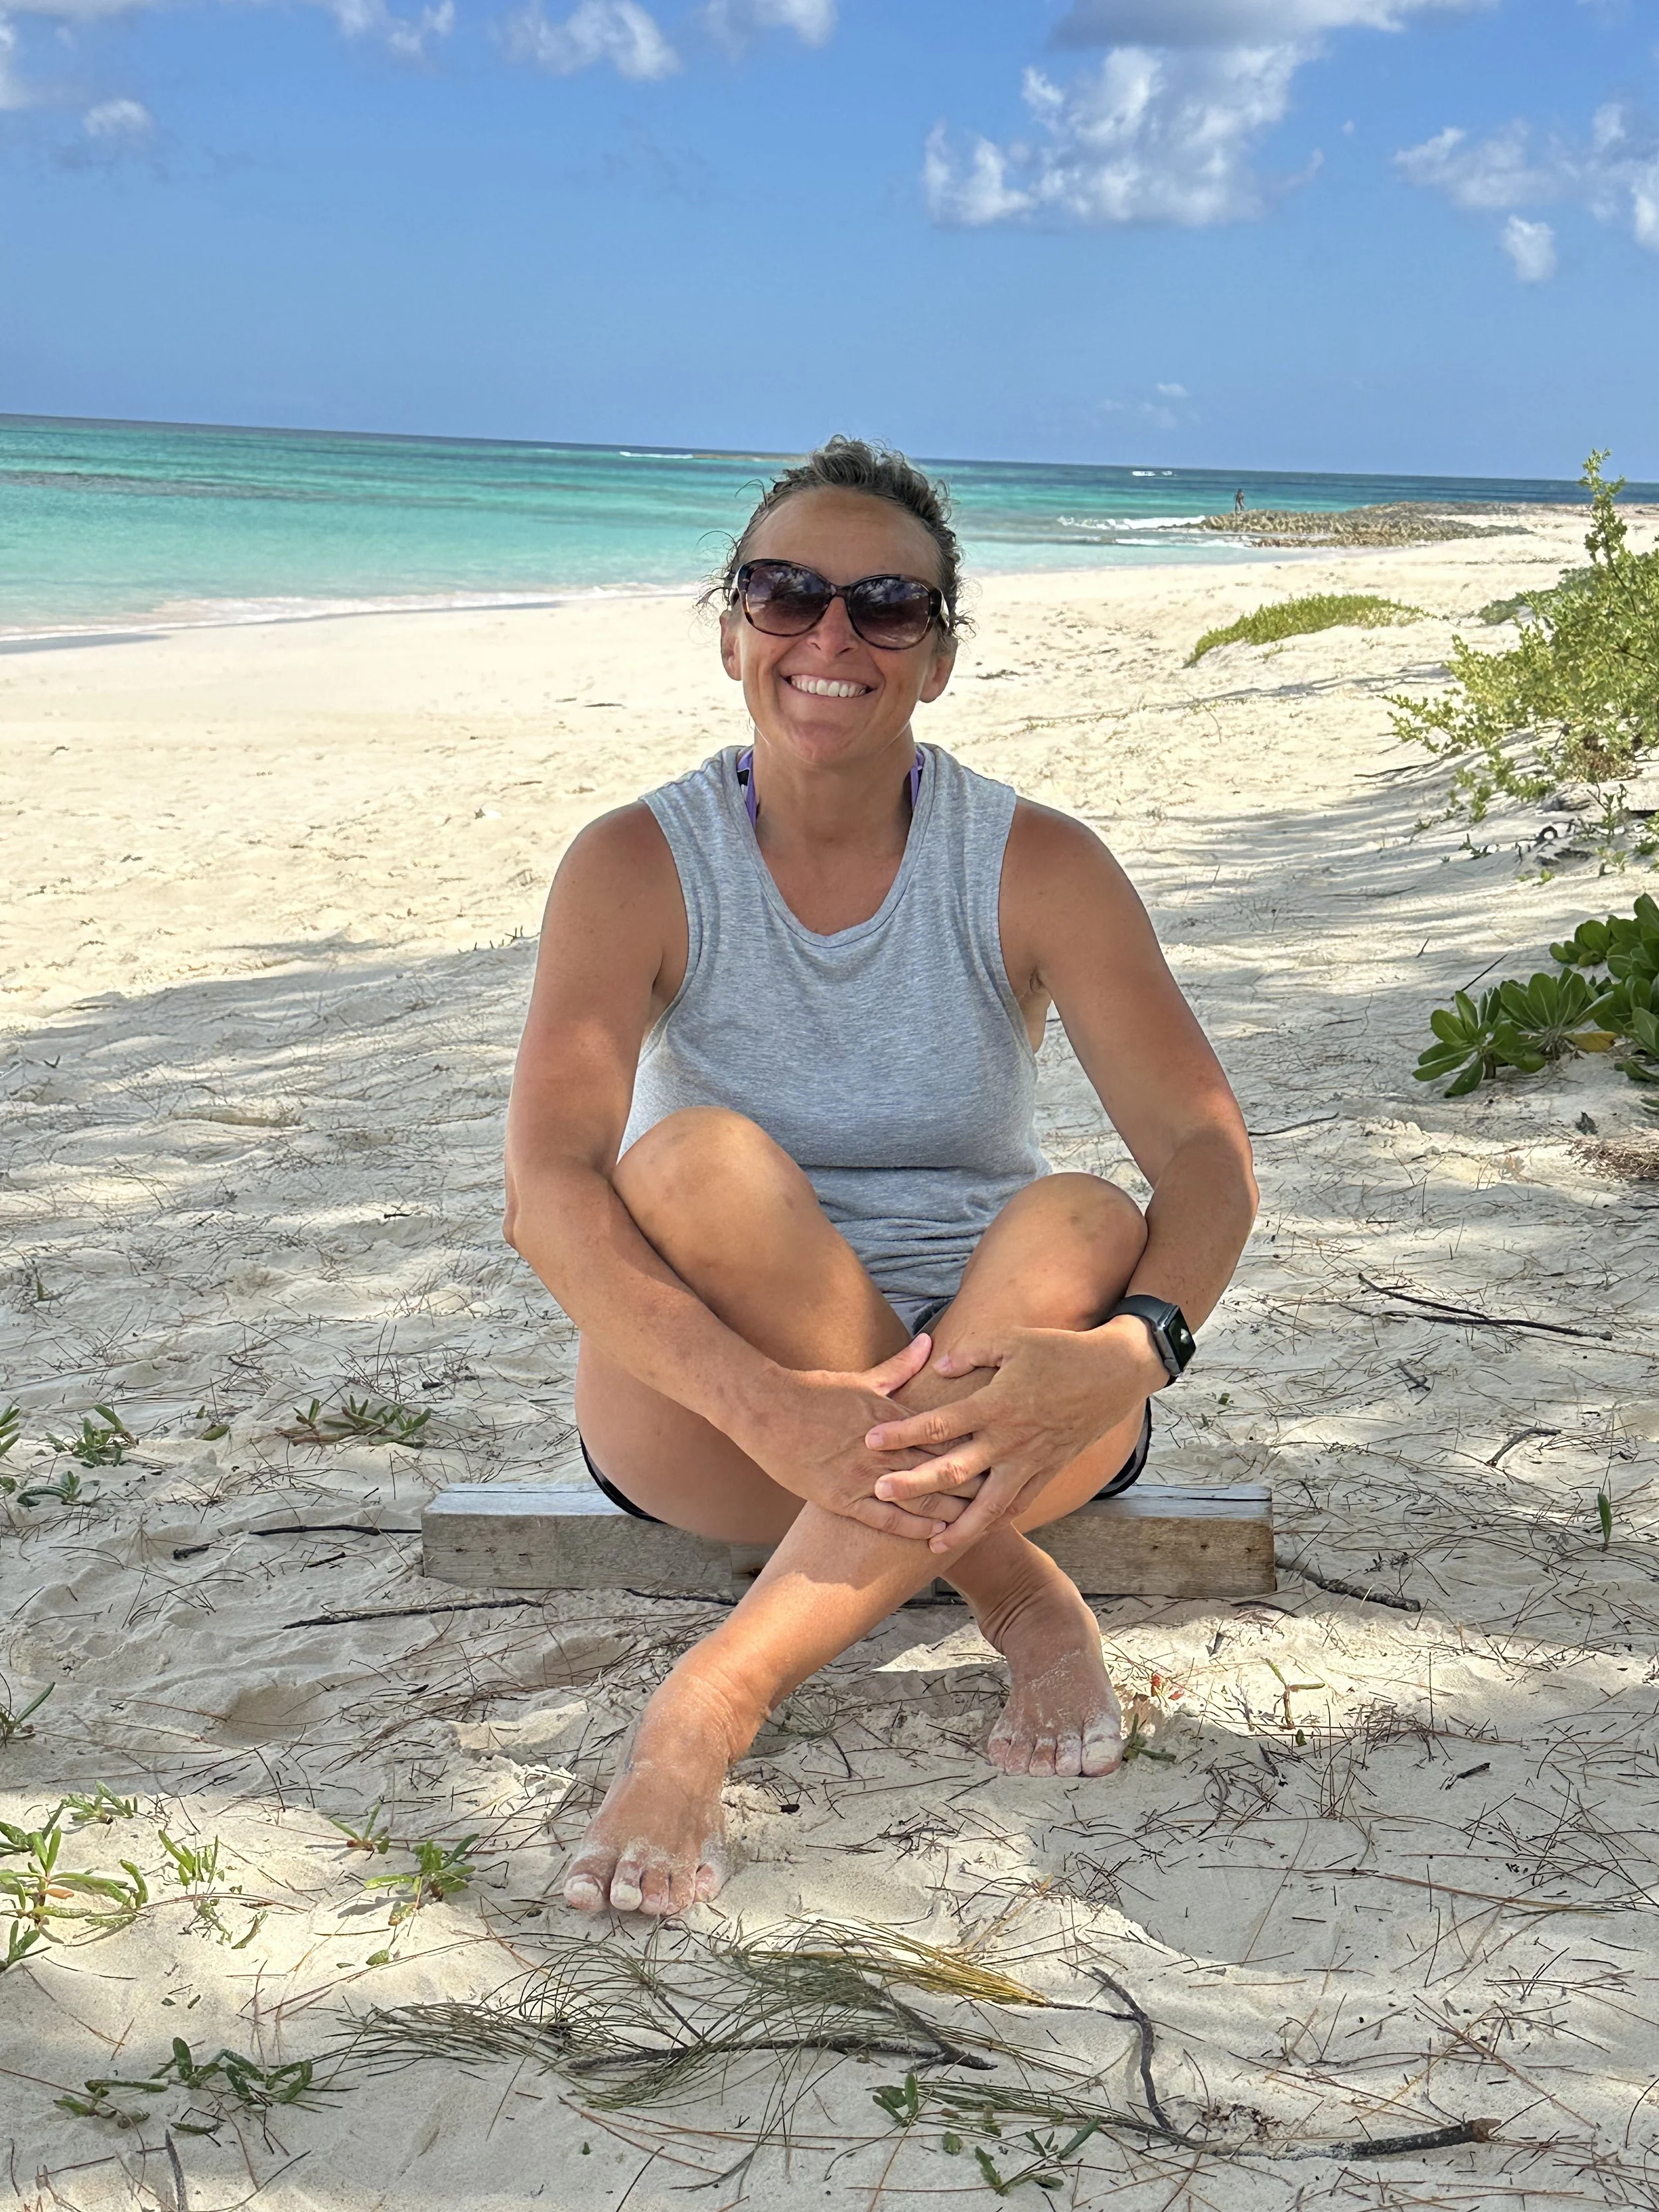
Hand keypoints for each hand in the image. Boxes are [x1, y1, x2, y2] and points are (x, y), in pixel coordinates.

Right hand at [737, 1334, 980, 1541]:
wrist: (764, 1408)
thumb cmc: (812, 1391)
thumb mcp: (861, 1378)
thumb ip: (900, 1366)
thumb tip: (930, 1342)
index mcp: (891, 1416)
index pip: (944, 1434)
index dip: (976, 1446)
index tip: (1003, 1452)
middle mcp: (882, 1448)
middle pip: (939, 1468)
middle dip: (973, 1482)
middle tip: (1006, 1493)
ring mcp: (861, 1475)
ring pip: (917, 1496)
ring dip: (950, 1508)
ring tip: (980, 1520)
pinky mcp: (839, 1497)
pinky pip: (883, 1518)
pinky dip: (912, 1526)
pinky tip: (935, 1533)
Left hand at [861, 1319, 1163, 1558]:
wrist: (1114, 1374)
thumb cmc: (1060, 1351)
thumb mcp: (1013, 1340)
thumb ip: (973, 1353)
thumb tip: (941, 1365)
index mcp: (996, 1405)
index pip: (940, 1424)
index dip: (903, 1433)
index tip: (870, 1440)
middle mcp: (1010, 1440)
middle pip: (955, 1471)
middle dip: (915, 1484)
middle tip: (880, 1492)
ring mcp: (1031, 1462)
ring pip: (990, 1505)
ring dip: (960, 1527)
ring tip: (933, 1544)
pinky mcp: (1049, 1471)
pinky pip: (1020, 1504)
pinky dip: (998, 1521)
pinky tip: (978, 1533)